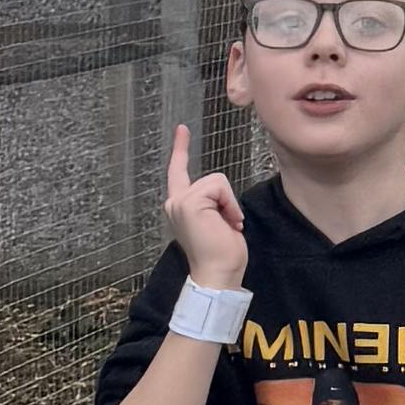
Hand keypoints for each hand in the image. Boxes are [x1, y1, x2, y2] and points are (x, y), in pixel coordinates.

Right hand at [163, 132, 249, 285]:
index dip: (180, 149)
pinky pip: (219, 187)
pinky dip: (229, 204)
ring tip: (226, 226)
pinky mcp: (189, 202)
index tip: (182, 129)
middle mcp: (174, 203)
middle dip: (227, 201)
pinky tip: (227, 224)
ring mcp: (179, 202)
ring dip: (229, 204)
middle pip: (213, 180)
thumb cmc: (221, 255)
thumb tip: (223, 208)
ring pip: (217, 182)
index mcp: (179, 207)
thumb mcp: (216, 222)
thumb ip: (212, 206)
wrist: (217, 275)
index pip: (178, 172)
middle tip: (227, 227)